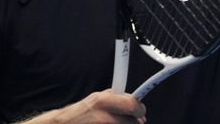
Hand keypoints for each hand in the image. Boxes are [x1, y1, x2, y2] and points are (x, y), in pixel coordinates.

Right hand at [30, 89, 146, 123]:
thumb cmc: (79, 114)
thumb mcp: (95, 99)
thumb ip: (115, 98)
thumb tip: (134, 103)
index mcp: (103, 101)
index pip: (132, 104)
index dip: (139, 109)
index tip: (140, 111)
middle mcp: (104, 117)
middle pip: (133, 122)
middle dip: (135, 122)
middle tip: (132, 121)